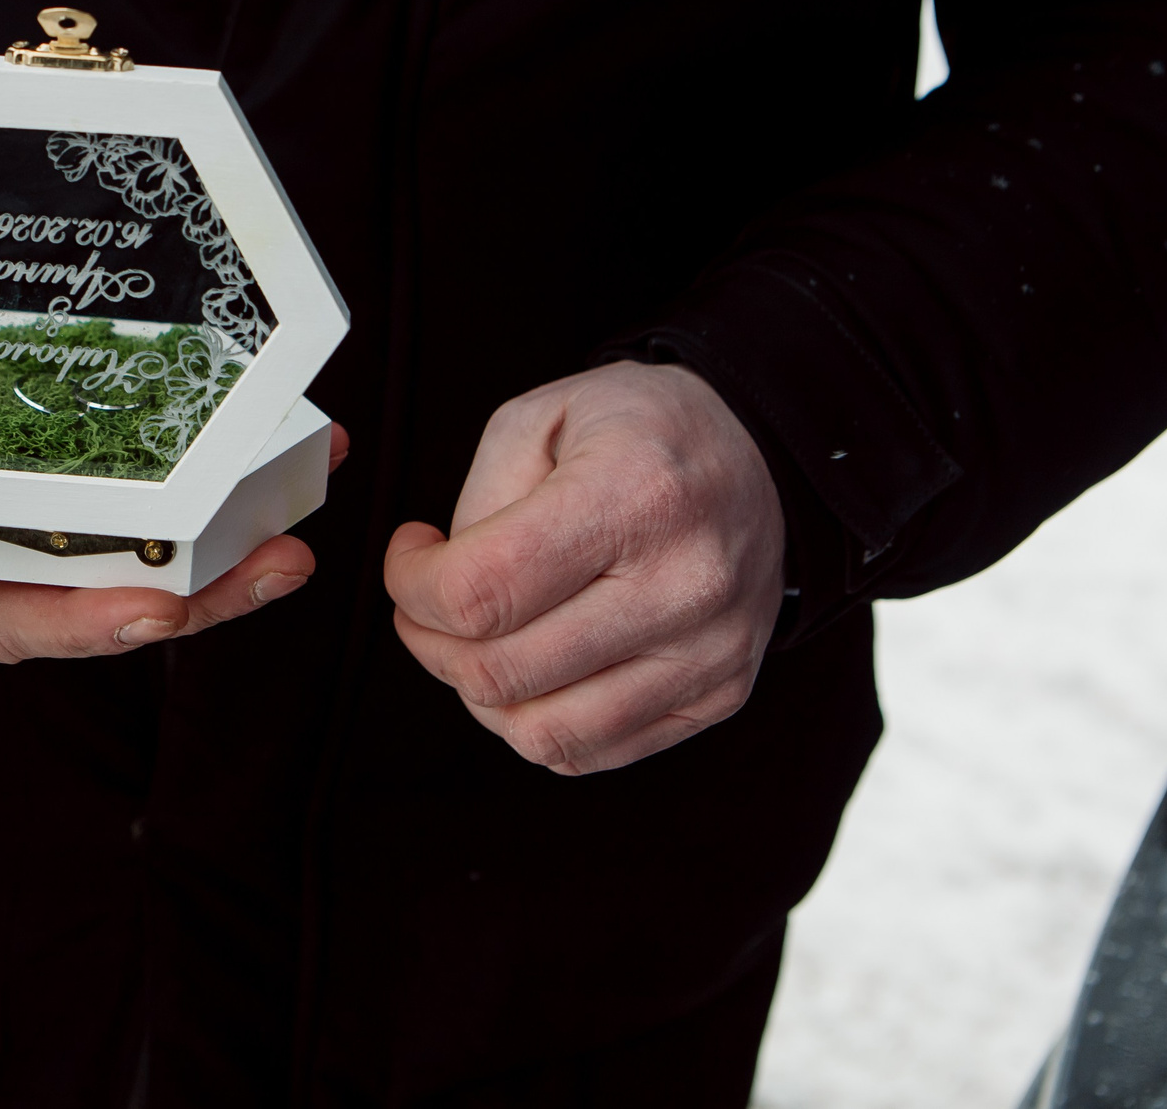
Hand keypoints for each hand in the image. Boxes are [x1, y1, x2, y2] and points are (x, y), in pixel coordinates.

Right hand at [0, 315, 340, 661]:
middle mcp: (8, 548)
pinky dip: (224, 468)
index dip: (86, 625)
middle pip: (111, 594)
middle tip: (275, 563)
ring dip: (233, 538)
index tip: (153, 611)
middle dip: (200, 594)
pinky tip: (282, 439)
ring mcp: (55, 505)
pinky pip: (164, 475)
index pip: (16, 616)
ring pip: (154, 544)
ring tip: (299, 509)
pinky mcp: (92, 451)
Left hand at [384, 362, 784, 774]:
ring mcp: (710, 651)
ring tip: (476, 640)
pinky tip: (531, 668)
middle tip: (425, 603)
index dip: (414, 587)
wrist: (757, 457)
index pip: (484, 590)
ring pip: (544, 733)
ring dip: (478, 694)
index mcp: (636, 495)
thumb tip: (440, 586)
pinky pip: (593, 751)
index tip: (410, 558)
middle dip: (430, 642)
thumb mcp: (540, 416)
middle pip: (503, 672)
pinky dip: (537, 723)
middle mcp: (685, 583)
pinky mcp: (719, 695)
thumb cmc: (642, 432)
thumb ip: (480, 501)